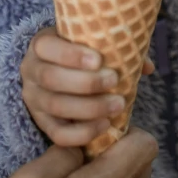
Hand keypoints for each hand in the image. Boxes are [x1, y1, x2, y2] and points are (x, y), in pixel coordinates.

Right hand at [21, 26, 153, 146]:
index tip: (98, 60)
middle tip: (114, 81)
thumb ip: (117, 48)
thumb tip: (146, 66)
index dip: (70, 54)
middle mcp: (31, 71)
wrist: (59, 72)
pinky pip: (58, 133)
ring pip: (55, 106)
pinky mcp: (41, 123)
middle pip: (51, 78)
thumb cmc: (81, 53)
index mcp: (40, 45)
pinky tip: (104, 126)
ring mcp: (34, 99)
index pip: (46, 46)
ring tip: (118, 105)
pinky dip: (82, 132)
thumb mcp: (91, 43)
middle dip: (86, 82)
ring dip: (89, 108)